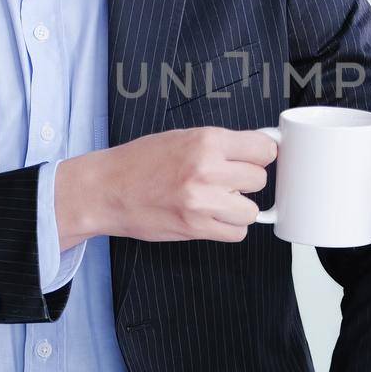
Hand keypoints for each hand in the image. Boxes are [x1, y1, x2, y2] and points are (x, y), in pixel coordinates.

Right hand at [56, 127, 276, 245]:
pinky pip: (237, 233)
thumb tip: (259, 149)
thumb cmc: (139, 162)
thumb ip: (221, 144)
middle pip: (260, 179)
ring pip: (251, 210)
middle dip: (246, 181)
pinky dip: (228, 227)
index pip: (264, 149)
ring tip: (215, 200)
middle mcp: (207, 170)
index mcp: (206, 141)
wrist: (106, 190)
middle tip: (225, 180)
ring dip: (238, 208)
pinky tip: (210, 217)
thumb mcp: (182, 138)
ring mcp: (202, 202)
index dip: (261, 156)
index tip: (256, 159)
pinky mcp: (196, 228)